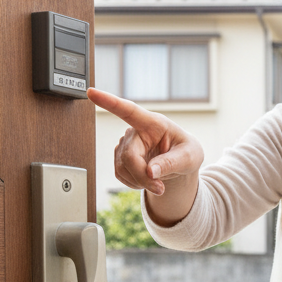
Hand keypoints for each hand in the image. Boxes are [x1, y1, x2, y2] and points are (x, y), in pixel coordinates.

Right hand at [88, 87, 202, 223]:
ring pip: (122, 168)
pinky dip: (135, 183)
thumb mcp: (190, 156)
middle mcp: (136, 131)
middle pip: (128, 156)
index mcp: (153, 123)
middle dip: (142, 177)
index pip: (129, 110)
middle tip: (159, 188)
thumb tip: (150, 172)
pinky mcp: (121, 157)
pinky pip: (120, 174)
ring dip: (140, 181)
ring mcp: (126, 144)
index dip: (109, 102)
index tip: (91, 92)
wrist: (182, 162)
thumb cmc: (187, 152)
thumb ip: (172, 163)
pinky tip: (146, 179)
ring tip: (157, 182)